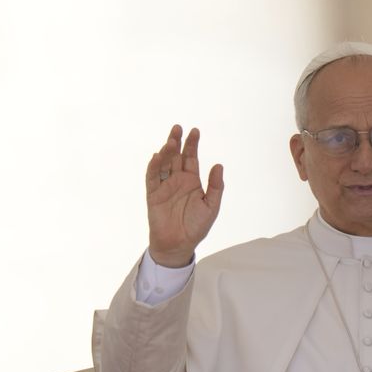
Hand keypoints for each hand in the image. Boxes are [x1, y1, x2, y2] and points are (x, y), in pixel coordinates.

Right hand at [146, 125, 223, 266]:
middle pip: (176, 156)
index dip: (192, 145)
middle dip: (177, 142)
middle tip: (178, 127)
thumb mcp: (211, 206)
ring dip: (166, 152)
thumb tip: (219, 165)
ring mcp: (164, 186)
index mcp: (192, 181)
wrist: (179, 244)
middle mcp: (177, 180)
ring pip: (164, 163)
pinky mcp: (153, 194)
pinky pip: (152, 177)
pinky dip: (154, 166)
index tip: (195, 131)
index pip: (191, 158)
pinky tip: (158, 156)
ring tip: (171, 141)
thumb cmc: (196, 226)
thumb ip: (215, 187)